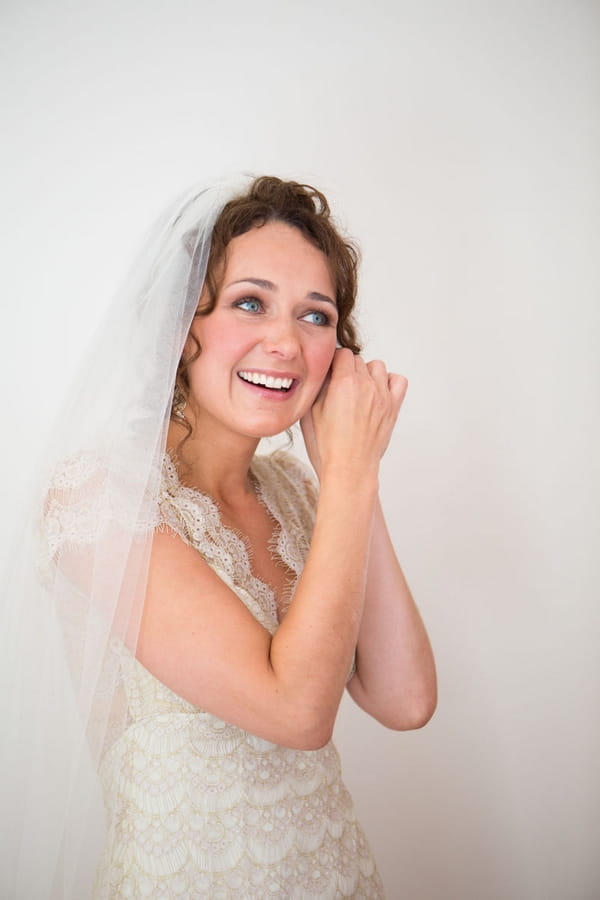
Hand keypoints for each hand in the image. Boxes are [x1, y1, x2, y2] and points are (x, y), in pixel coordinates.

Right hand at [301, 349, 406, 478]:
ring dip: (367, 373)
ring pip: (377, 366)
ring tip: (358, 389)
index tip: (329, 372)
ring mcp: (382, 395)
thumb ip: (318, 387)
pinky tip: (377, 392)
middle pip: (358, 359)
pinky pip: (398, 380)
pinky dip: (389, 382)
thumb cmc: (327, 446)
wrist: (349, 468)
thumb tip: (323, 372)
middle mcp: (366, 385)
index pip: (342, 353)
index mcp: (344, 383)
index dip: (333, 362)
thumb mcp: (310, 412)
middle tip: (340, 386)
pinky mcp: (393, 407)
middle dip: (347, 368)